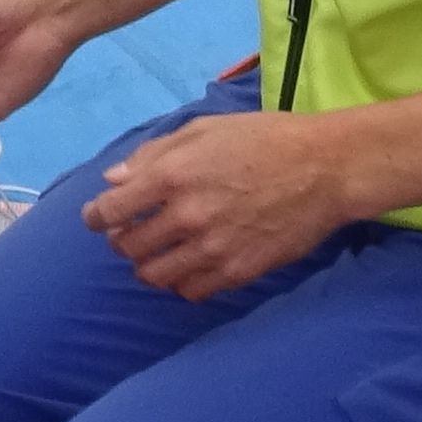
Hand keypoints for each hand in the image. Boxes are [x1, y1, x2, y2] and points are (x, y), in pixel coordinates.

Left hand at [83, 108, 358, 300]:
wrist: (325, 168)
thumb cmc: (265, 139)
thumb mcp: (205, 129)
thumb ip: (154, 154)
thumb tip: (113, 179)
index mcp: (172, 175)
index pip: (109, 210)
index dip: (96, 217)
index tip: (98, 218)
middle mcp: (186, 216)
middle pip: (128, 248)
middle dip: (122, 240)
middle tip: (132, 233)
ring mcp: (212, 248)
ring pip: (154, 276)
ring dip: (148, 266)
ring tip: (159, 253)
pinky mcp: (237, 272)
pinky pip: (190, 291)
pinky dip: (182, 282)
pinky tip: (190, 266)